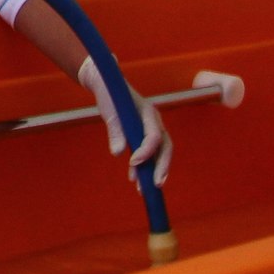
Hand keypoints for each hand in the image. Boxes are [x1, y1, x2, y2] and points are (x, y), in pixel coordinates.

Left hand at [80, 57, 167, 186]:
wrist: (108, 84)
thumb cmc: (110, 94)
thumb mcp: (109, 110)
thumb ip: (115, 130)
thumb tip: (117, 153)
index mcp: (148, 112)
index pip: (153, 135)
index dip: (146, 151)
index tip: (132, 163)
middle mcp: (154, 122)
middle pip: (165, 146)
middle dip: (162, 166)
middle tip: (156, 184)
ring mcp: (151, 129)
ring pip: (159, 153)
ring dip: (153, 171)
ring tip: (144, 190)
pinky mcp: (143, 135)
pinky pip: (149, 154)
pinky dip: (142, 167)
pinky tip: (134, 179)